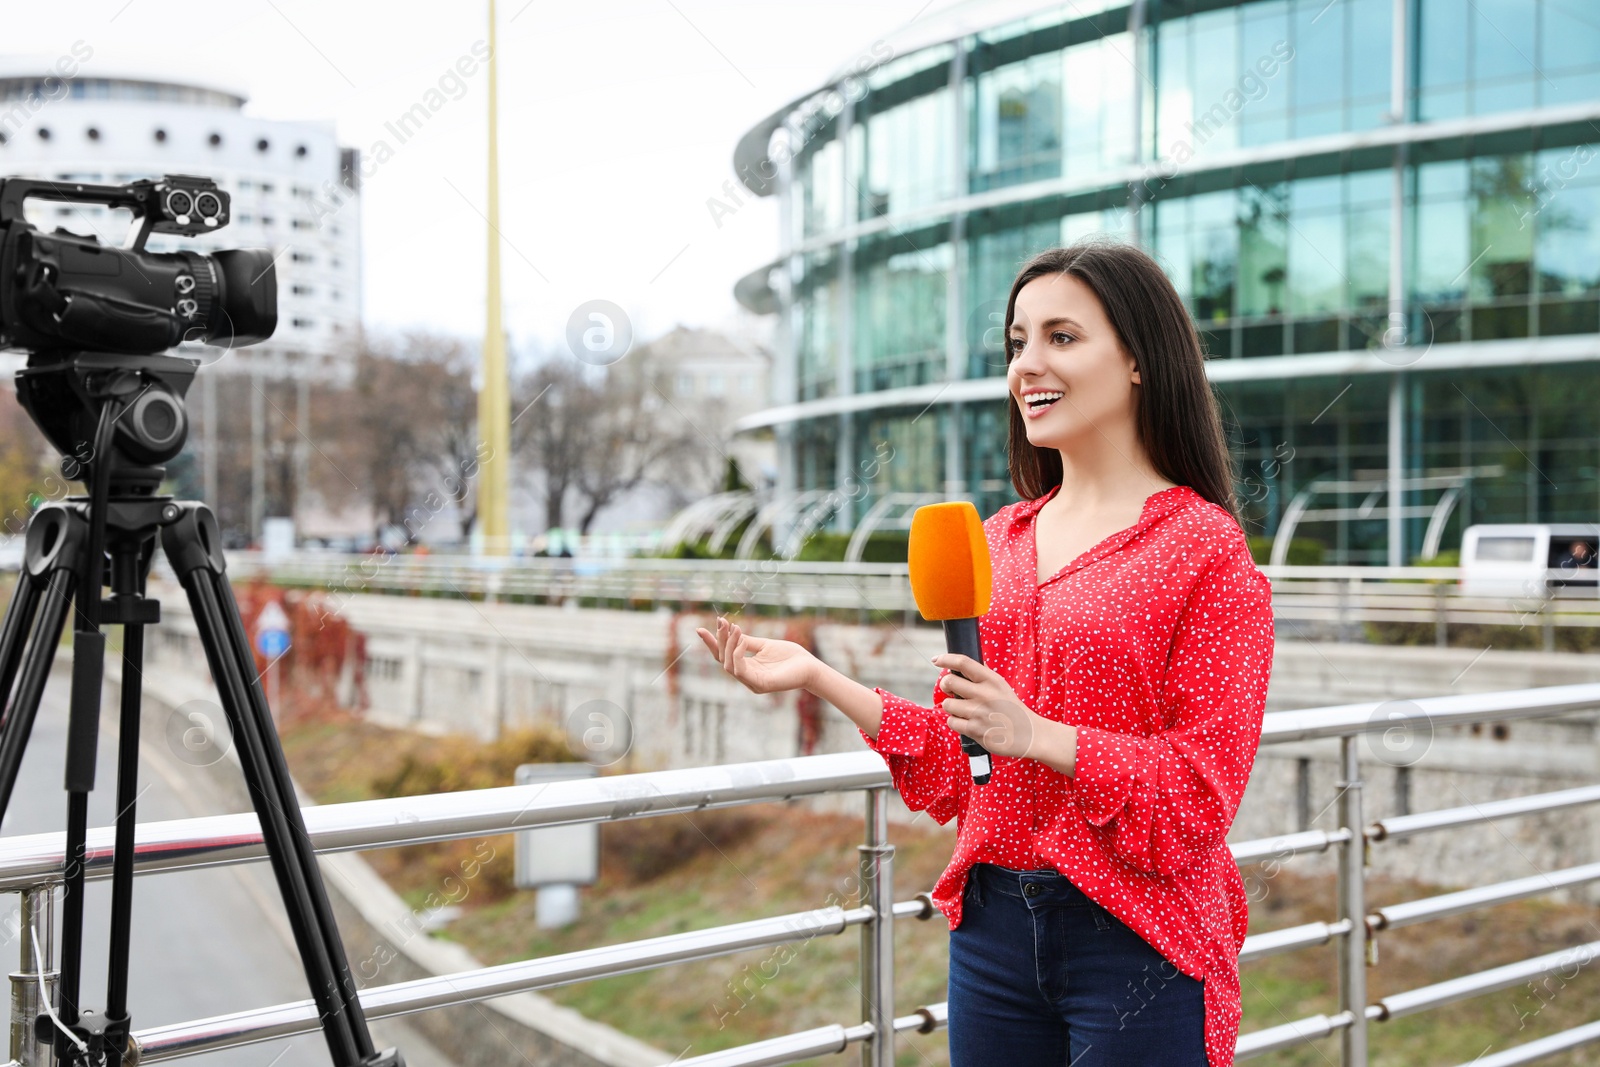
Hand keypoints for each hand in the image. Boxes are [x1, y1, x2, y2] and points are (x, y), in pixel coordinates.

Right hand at [695, 616, 817, 695]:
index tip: (700, 629)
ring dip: (728, 646)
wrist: (811, 666)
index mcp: (747, 667)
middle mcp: (747, 677)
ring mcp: (752, 683)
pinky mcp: (760, 684)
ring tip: (735, 629)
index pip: (723, 657)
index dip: (711, 644)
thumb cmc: (791, 657)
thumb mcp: (765, 645)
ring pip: (728, 666)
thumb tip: (731, 632)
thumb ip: (747, 642)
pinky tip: (741, 642)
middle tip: (721, 623)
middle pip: (722, 660)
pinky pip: (740, 671)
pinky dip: (737, 655)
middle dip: (719, 641)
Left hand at [932, 653, 1040, 759]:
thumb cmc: (1013, 709)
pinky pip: (952, 722)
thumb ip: (984, 675)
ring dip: (951, 707)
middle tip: (950, 689)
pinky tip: (966, 722)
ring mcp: (978, 713)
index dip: (946, 659)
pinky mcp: (975, 730)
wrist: (1029, 734)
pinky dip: (955, 722)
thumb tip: (965, 664)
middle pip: (949, 682)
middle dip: (945, 685)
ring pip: (947, 704)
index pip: (963, 662)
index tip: (936, 660)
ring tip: (963, 710)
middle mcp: (984, 694)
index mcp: (991, 680)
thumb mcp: (1002, 686)